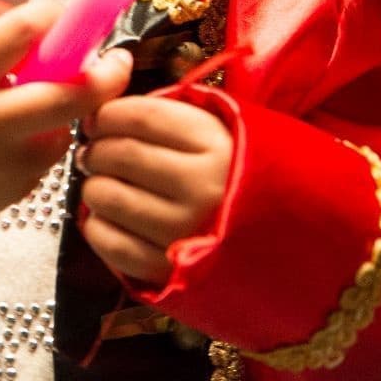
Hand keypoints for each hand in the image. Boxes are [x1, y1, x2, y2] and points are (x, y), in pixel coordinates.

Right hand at [0, 3, 131, 266]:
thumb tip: (19, 14)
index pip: (25, 32)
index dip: (55, 16)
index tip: (66, 12)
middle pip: (71, 95)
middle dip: (105, 75)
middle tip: (118, 60)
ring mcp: (6, 165)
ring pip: (61, 130)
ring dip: (61, 112)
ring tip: (37, 104)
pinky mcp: (12, 194)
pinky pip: (41, 161)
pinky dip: (35, 143)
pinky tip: (5, 142)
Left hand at [79, 93, 234, 284]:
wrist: (288, 240)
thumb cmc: (237, 176)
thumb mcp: (218, 130)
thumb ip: (163, 113)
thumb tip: (98, 109)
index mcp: (216, 144)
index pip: (140, 116)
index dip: (106, 115)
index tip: (97, 119)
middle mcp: (202, 187)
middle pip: (120, 154)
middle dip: (96, 150)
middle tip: (93, 153)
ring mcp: (186, 230)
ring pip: (109, 196)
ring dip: (94, 187)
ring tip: (103, 184)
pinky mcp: (171, 270)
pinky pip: (112, 244)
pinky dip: (96, 227)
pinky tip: (107, 218)